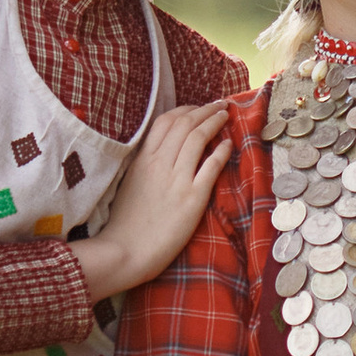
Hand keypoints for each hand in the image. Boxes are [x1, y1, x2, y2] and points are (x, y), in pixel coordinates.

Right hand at [74, 101, 232, 300]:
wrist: (126, 251)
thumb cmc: (126, 223)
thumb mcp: (130, 184)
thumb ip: (145, 165)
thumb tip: (160, 152)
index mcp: (142, 159)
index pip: (166, 121)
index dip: (186, 110)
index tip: (198, 108)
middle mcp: (159, 164)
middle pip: (185, 124)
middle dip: (205, 110)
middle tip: (220, 105)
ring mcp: (176, 180)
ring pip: (198, 138)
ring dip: (215, 122)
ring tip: (226, 116)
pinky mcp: (192, 198)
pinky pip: (210, 167)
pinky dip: (221, 151)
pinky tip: (229, 144)